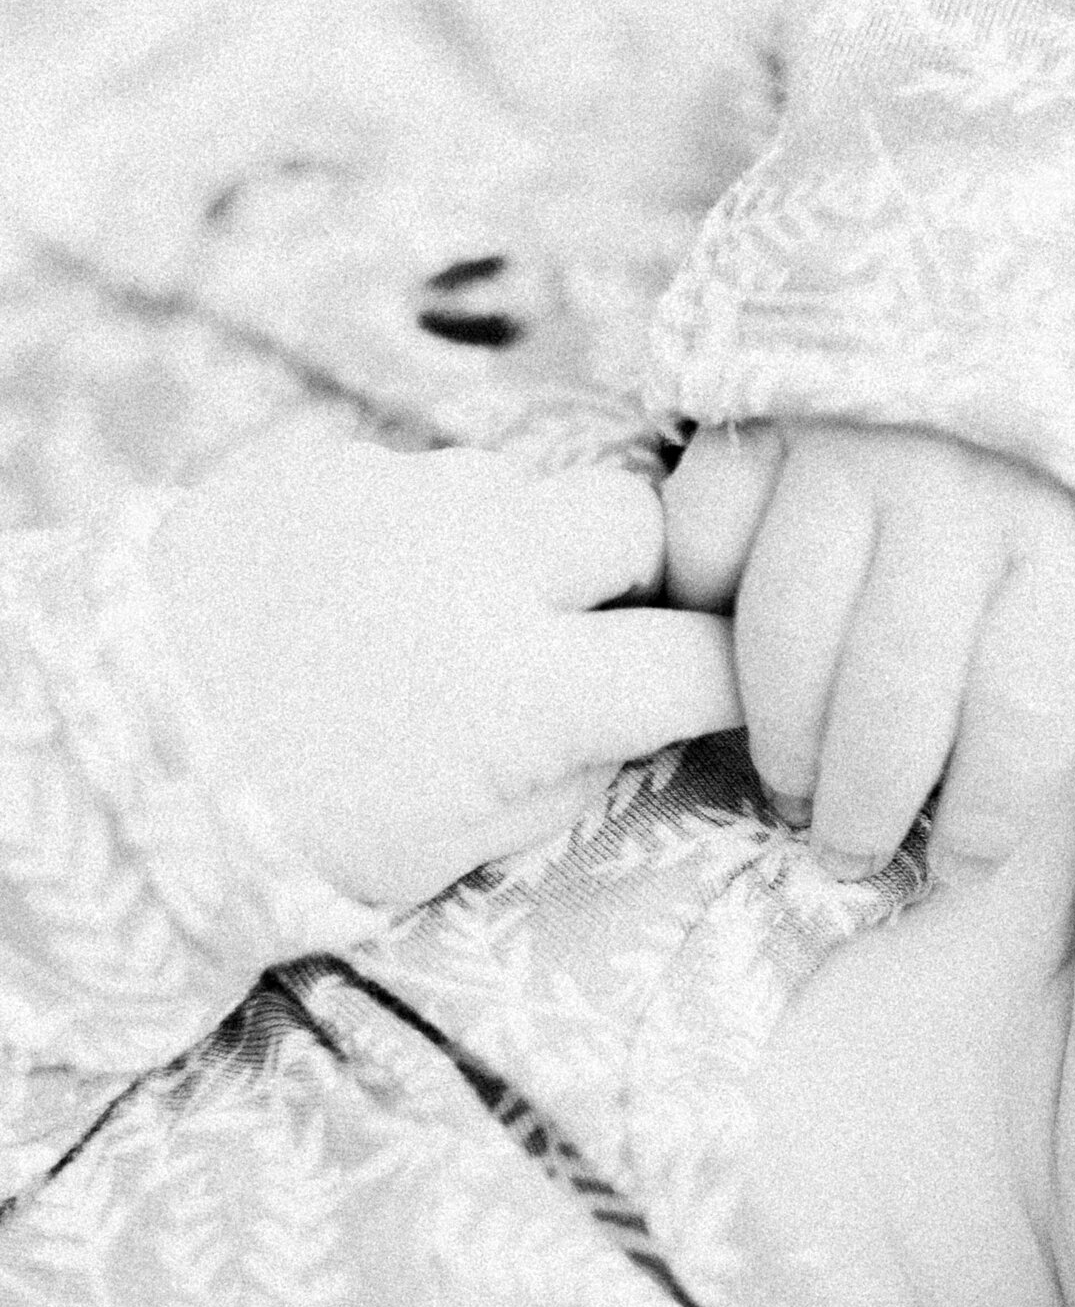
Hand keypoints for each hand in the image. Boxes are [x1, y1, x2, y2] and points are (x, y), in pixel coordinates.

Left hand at [150, 420, 739, 906]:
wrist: (106, 760)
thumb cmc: (294, 835)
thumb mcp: (458, 846)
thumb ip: (576, 772)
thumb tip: (645, 721)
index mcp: (526, 687)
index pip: (703, 657)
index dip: (736, 677)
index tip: (730, 689)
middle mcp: (484, 563)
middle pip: (641, 520)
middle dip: (645, 573)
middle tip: (605, 627)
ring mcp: (404, 496)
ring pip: (532, 487)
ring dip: (530, 544)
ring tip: (461, 610)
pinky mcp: (330, 460)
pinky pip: (427, 477)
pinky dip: (428, 530)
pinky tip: (374, 588)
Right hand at [661, 422, 1074, 881]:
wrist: (1011, 254)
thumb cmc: (1073, 411)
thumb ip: (1068, 614)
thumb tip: (999, 764)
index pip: (1020, 714)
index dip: (982, 817)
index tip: (955, 864)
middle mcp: (959, 493)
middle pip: (893, 695)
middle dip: (864, 804)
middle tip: (847, 848)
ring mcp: (851, 448)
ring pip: (786, 632)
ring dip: (779, 734)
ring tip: (790, 780)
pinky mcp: (763, 410)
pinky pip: (703, 533)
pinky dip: (699, 596)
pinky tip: (720, 638)